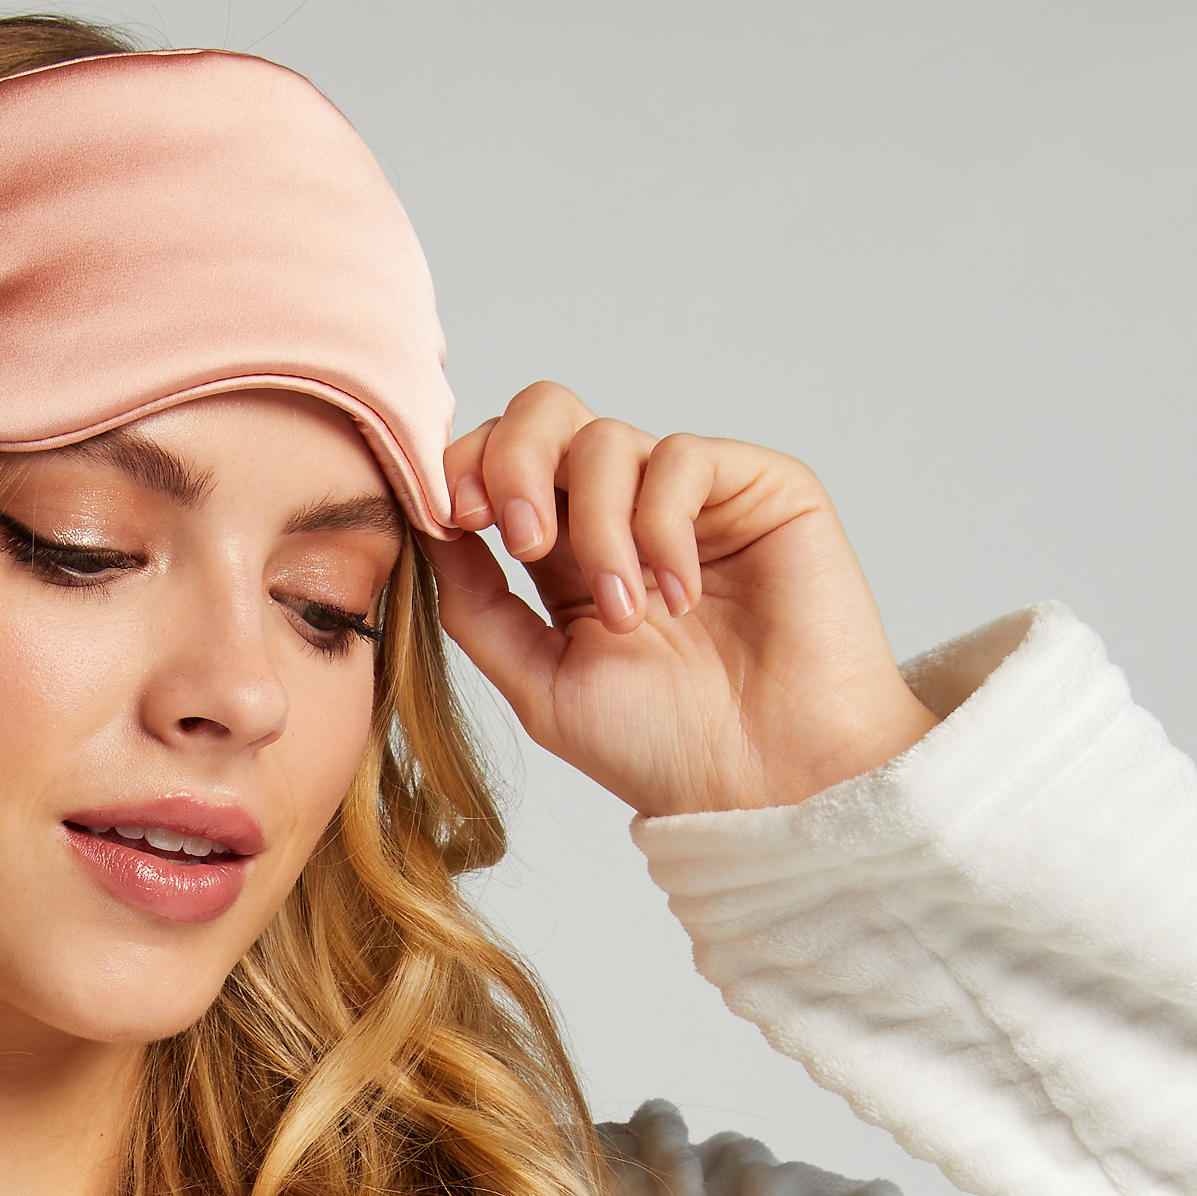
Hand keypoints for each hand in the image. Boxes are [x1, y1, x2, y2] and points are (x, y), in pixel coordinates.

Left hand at [427, 386, 937, 816]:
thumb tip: (431, 529)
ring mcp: (688, 496)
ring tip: (630, 618)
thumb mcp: (541, 684)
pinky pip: (681, 458)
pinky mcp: (756, 485)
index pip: (499, 467)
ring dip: (598, 530)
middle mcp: (622, 512)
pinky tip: (682, 597)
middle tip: (523, 542)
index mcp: (563, 557)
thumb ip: (479, 608)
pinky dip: (662, 525)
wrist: (765, 781)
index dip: (467, 470)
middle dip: (514, 462)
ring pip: (606, 441)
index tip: (452, 516)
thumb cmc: (662, 747)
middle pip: (546, 414)